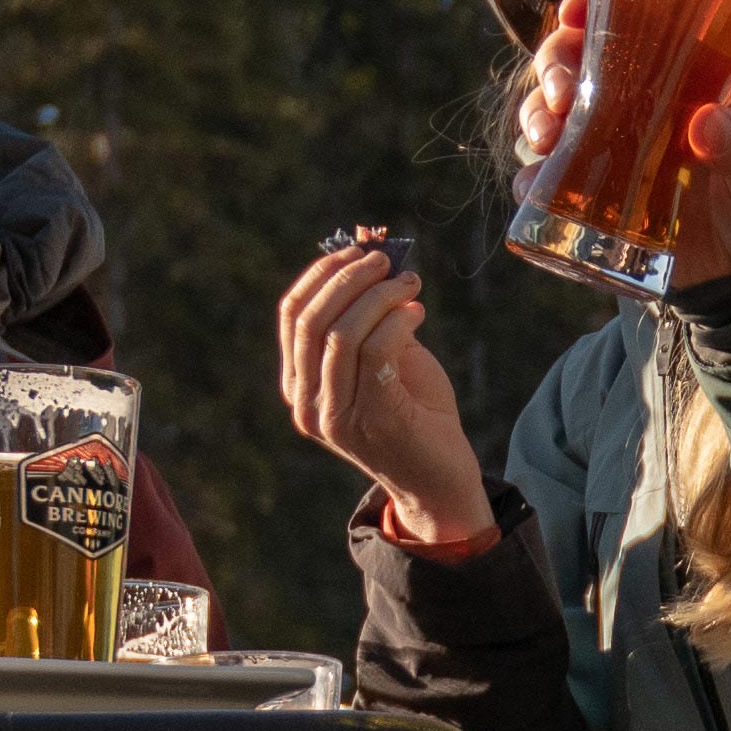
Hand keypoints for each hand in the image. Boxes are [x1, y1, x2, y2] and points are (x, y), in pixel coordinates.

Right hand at [277, 229, 491, 545]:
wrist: (438, 480)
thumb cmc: (414, 413)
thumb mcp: (385, 357)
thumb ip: (371, 316)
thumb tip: (372, 255)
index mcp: (299, 384)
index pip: (292, 314)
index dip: (323, 274)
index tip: (358, 250)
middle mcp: (307, 403)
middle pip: (312, 319)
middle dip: (349, 278)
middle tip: (387, 262)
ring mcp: (336, 416)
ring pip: (342, 333)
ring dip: (379, 296)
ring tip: (411, 285)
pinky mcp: (373, 420)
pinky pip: (376, 351)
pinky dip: (397, 321)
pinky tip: (417, 313)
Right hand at [522, 0, 730, 304]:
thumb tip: (707, 124)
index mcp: (680, 77)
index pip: (629, 25)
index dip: (593, 8)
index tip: (576, 7)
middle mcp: (635, 105)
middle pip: (574, 63)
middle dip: (554, 67)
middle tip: (561, 96)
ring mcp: (610, 149)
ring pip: (551, 115)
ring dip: (534, 116)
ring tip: (545, 138)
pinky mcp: (595, 199)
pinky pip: (547, 183)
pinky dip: (531, 181)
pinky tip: (533, 186)